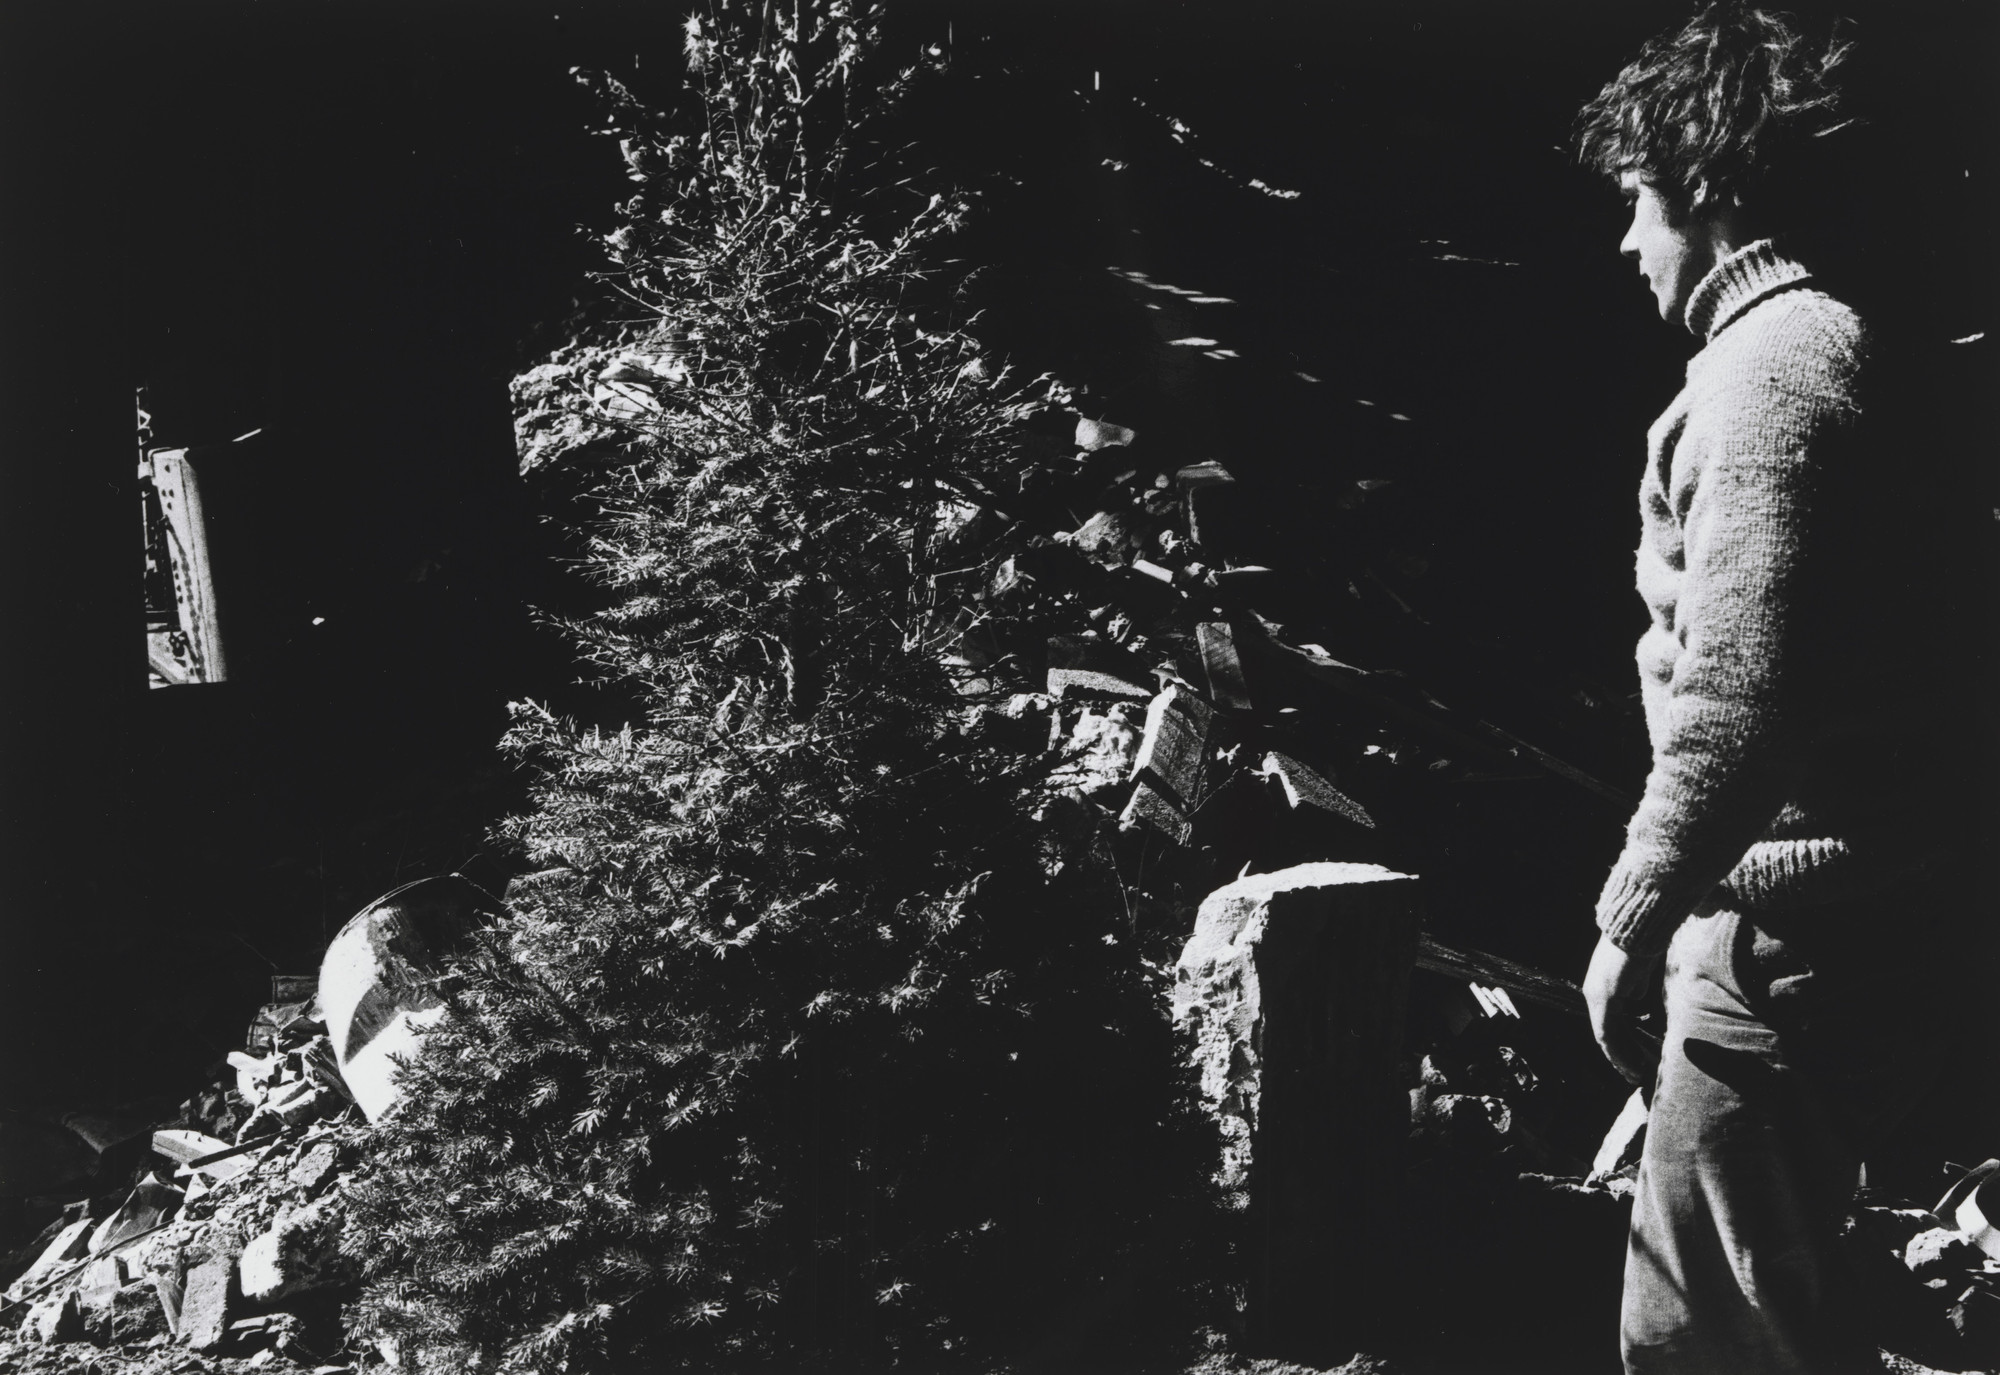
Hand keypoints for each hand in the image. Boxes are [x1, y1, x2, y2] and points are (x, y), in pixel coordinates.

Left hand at [1584, 932, 1663, 1086]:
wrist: (1637, 928)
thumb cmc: (1640, 945)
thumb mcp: (1636, 971)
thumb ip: (1633, 985)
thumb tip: (1634, 995)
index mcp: (1600, 988)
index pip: (1607, 1023)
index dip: (1620, 1044)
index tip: (1632, 1060)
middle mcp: (1593, 993)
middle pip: (1604, 1034)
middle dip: (1619, 1057)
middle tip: (1632, 1075)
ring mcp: (1596, 996)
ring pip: (1605, 1037)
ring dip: (1620, 1058)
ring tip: (1634, 1075)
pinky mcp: (1604, 998)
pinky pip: (1608, 1032)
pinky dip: (1620, 1050)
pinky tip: (1632, 1063)